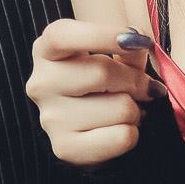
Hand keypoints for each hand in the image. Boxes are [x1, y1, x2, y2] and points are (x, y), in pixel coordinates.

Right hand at [26, 19, 165, 165]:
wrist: (90, 128)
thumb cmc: (103, 81)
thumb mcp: (115, 55)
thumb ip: (129, 48)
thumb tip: (139, 44)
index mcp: (46, 50)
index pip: (62, 36)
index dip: (102, 35)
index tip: (136, 40)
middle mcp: (41, 83)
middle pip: (102, 73)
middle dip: (135, 80)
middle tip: (143, 86)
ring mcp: (50, 118)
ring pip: (121, 108)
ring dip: (135, 109)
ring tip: (124, 109)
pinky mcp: (65, 148)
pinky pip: (122, 137)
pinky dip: (133, 132)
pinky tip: (119, 127)